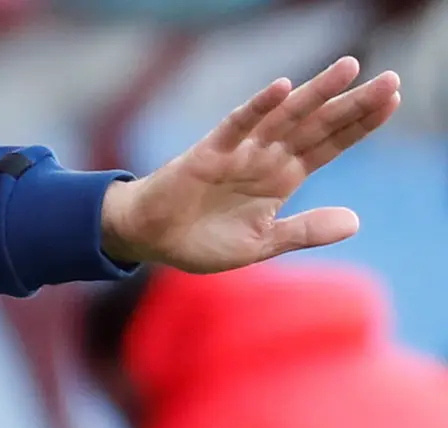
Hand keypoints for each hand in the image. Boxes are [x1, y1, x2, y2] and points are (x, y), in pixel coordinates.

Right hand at [100, 57, 400, 272]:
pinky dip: (257, 107)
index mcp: (281, 178)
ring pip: (284, 118)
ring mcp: (238, 153)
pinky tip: (281, 88)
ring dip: (314, 94)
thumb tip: (356, 221)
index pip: (329, 145)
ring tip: (348, 68)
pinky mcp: (207, 154)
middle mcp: (265, 158)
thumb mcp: (260, 244)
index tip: (393, 101)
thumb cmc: (201, 240)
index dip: (359, 125)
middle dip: (352, 104)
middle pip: (316, 125)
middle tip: (390, 80)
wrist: (150, 239)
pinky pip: (236, 126)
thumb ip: (304, 231)